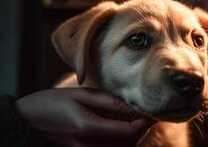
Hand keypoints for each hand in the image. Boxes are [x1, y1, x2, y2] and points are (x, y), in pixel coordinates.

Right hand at [15, 88, 154, 146]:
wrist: (25, 122)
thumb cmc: (50, 104)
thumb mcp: (79, 95)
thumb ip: (108, 102)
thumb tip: (133, 105)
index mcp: (86, 128)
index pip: (128, 132)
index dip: (144, 123)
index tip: (152, 113)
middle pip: (127, 145)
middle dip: (141, 131)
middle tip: (145, 115)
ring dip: (132, 138)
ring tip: (134, 121)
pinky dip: (121, 143)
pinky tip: (120, 129)